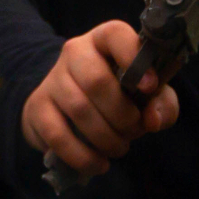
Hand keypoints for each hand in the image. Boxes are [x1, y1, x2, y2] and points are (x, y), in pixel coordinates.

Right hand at [22, 20, 179, 176]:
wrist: (71, 109)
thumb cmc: (117, 97)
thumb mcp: (147, 96)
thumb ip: (161, 103)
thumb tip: (152, 119)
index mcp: (105, 40)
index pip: (116, 34)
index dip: (134, 58)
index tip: (150, 86)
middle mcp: (75, 52)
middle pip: (96, 81)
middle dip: (122, 115)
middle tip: (133, 131)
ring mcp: (52, 79)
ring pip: (79, 110)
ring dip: (106, 138)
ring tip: (118, 148)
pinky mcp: (37, 107)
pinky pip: (57, 135)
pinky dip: (82, 156)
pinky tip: (98, 163)